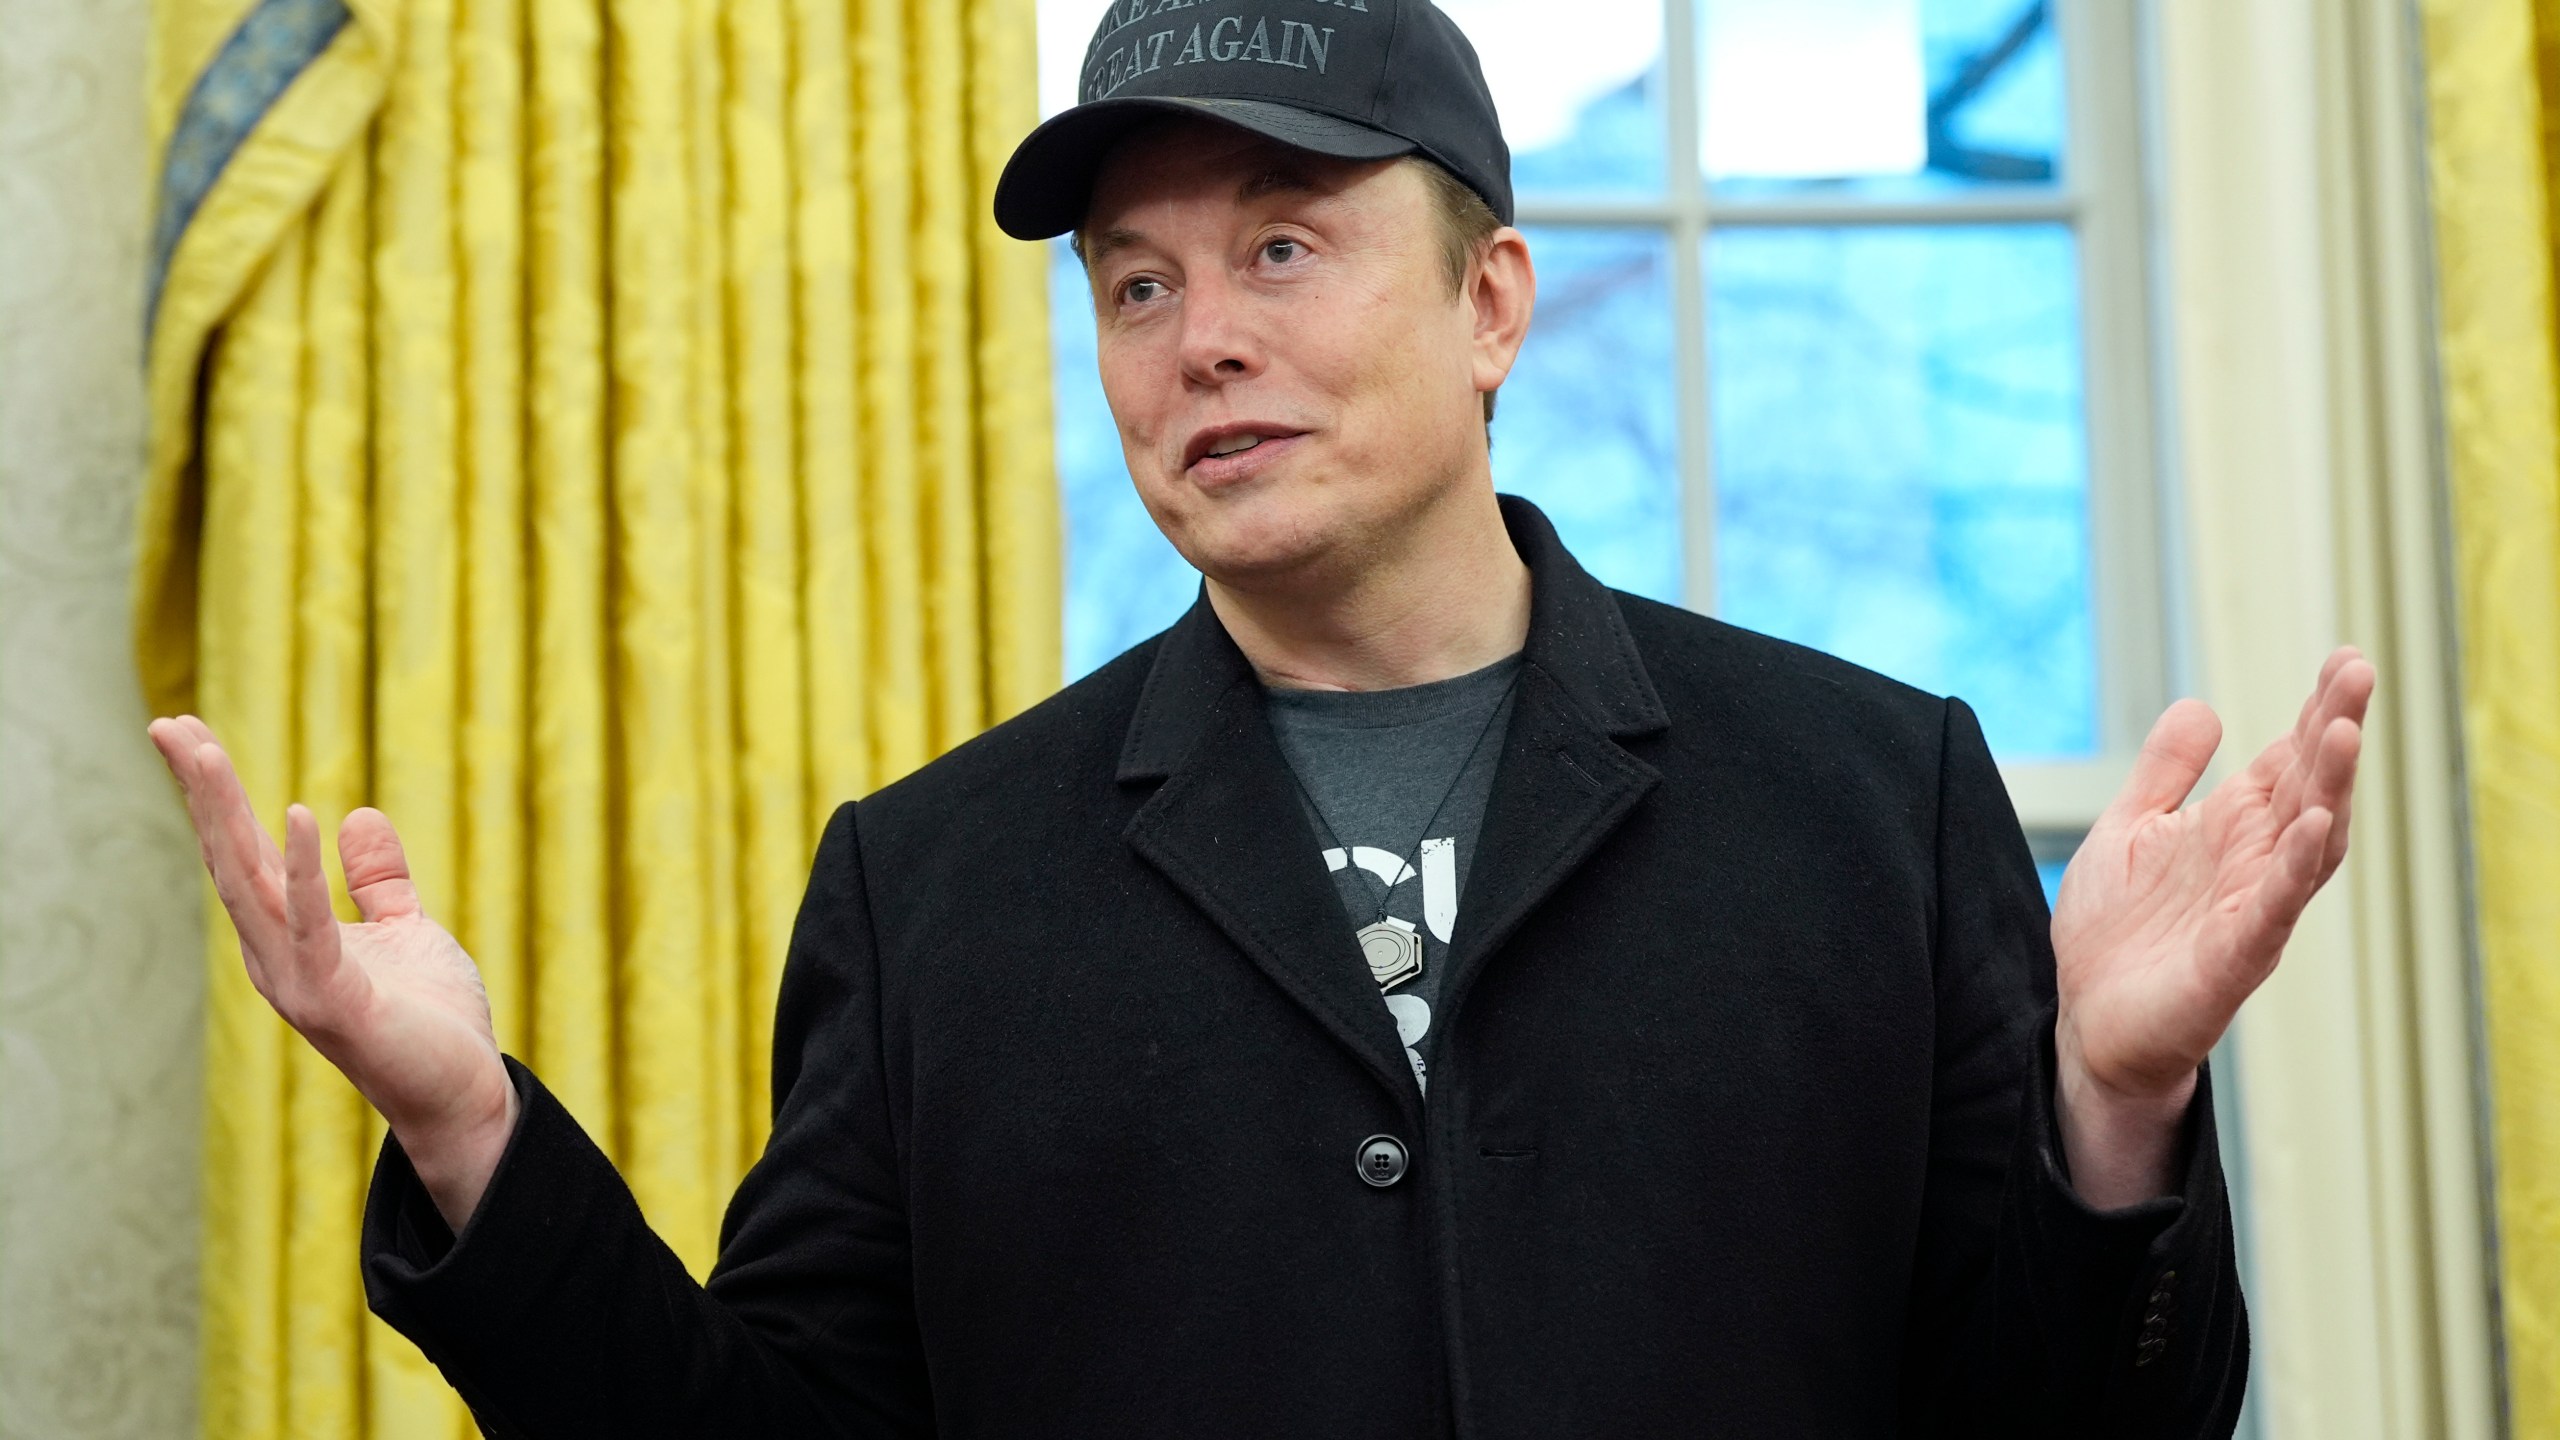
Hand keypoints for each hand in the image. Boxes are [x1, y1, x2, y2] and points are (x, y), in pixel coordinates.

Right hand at [148, 716, 517, 1229]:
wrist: (462, 1094)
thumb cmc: (430, 1020)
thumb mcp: (406, 930)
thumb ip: (379, 880)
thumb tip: (358, 816)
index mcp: (289, 936)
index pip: (243, 852)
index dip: (216, 794)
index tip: (187, 732)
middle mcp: (276, 956)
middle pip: (228, 858)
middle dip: (200, 792)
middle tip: (166, 723)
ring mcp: (296, 980)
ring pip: (248, 884)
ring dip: (224, 816)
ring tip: (200, 752)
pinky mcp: (334, 1001)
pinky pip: (312, 924)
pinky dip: (301, 870)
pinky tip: (293, 814)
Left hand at [2049, 648, 2372, 1206]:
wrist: (2087, 1022)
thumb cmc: (2115, 933)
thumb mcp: (2129, 830)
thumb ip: (2166, 773)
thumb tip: (2204, 706)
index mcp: (2231, 829)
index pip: (2286, 760)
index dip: (2315, 711)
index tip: (2344, 657)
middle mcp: (2253, 863)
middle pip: (2308, 787)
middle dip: (2334, 728)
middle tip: (2359, 670)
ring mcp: (2250, 908)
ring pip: (2307, 841)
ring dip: (2327, 787)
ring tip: (2345, 730)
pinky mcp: (2233, 957)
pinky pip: (2273, 908)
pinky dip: (2292, 867)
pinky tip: (2307, 826)